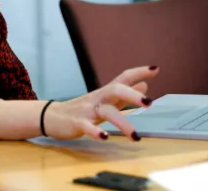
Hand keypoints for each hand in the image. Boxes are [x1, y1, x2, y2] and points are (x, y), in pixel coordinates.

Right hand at [43, 66, 158, 140]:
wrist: (52, 117)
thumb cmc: (82, 109)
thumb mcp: (105, 101)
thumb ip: (124, 96)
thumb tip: (144, 86)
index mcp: (105, 93)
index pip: (123, 78)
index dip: (139, 72)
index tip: (155, 69)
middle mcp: (98, 98)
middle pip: (115, 90)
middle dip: (132, 95)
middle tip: (149, 103)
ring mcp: (87, 110)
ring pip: (105, 111)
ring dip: (122, 123)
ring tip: (135, 136)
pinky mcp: (76, 123)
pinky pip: (86, 126)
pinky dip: (95, 131)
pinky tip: (105, 137)